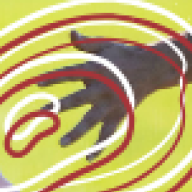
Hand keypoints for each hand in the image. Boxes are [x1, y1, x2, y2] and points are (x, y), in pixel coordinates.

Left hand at [36, 39, 180, 147]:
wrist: (155, 67)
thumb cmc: (125, 55)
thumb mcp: (105, 46)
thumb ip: (86, 44)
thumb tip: (71, 33)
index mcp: (95, 70)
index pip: (69, 74)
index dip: (53, 78)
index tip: (36, 83)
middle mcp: (102, 89)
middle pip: (78, 99)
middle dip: (60, 106)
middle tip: (43, 113)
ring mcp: (111, 104)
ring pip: (92, 121)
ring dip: (77, 133)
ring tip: (61, 144)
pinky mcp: (120, 114)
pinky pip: (109, 133)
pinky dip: (100, 146)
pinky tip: (88, 159)